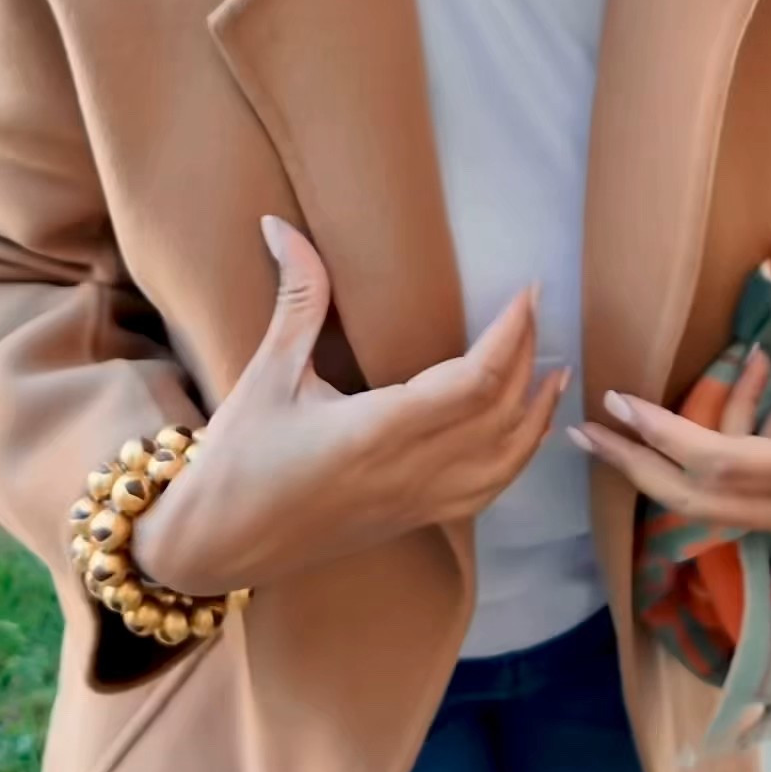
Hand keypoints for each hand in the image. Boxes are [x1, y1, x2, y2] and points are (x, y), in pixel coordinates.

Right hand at [133, 219, 568, 596]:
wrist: (214, 546)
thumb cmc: (237, 459)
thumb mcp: (265, 372)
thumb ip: (295, 298)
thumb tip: (281, 225)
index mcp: (376, 431)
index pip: (472, 382)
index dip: (511, 335)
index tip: (527, 291)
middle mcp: (407, 472)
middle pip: (499, 415)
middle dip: (528, 358)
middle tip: (537, 307)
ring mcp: (414, 502)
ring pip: (503, 463)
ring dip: (535, 414)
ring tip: (556, 370)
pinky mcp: (412, 521)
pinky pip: (485, 493)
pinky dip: (516, 459)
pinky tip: (523, 432)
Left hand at [568, 225, 770, 557]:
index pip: (718, 460)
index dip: (662, 434)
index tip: (617, 402)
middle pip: (693, 502)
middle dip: (632, 467)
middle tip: (581, 432)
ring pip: (709, 510)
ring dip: (662, 470)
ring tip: (615, 432)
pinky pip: (738, 507)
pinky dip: (714, 469)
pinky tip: (707, 428)